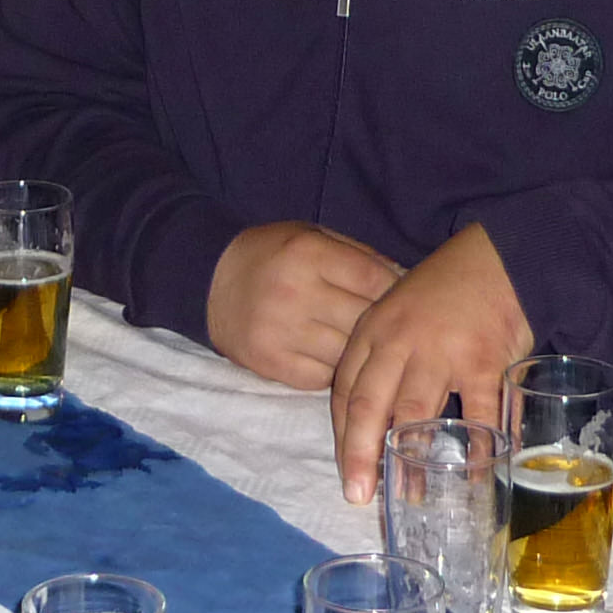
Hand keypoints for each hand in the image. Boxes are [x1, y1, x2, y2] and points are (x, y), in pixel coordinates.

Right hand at [207, 222, 400, 389]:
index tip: (405, 299)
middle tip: (392, 327)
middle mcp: (294, 292)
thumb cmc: (271, 255)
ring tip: (366, 345)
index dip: (396, 292)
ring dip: (360, 351)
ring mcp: (280, 331)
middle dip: (382, 324)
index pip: (374, 279)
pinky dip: (334, 370)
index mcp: (307, 254)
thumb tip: (405, 283)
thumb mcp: (312, 236)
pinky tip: (334, 357)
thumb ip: (358, 256)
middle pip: (363, 319)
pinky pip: (323, 377)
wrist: (207, 281)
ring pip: (347, 354)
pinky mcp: (269, 362)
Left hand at [328, 223, 532, 500]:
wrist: (498, 256)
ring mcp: (439, 351)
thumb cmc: (447, 290)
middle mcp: (399, 342)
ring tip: (409, 496)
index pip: (346, 389)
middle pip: (370, 405)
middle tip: (359, 496)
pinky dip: (478, 448)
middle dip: (361, 455)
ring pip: (415, 415)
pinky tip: (477, 475)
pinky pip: (477, 413)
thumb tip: (377, 421)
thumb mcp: (399, 313)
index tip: (346, 470)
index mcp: (373, 331)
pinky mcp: (480, 360)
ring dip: (411, 461)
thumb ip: (385, 359)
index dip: (343, 434)